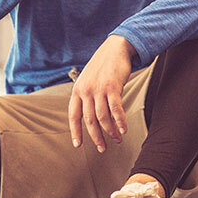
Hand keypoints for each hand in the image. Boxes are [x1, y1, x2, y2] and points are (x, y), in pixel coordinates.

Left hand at [68, 36, 134, 151]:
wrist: (115, 48)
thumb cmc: (103, 65)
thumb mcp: (88, 79)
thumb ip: (86, 95)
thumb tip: (89, 115)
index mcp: (77, 90)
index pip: (73, 115)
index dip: (75, 131)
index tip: (78, 145)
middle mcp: (86, 91)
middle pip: (89, 120)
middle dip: (96, 137)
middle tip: (102, 149)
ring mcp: (99, 89)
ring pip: (103, 117)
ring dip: (110, 131)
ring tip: (117, 139)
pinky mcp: (113, 87)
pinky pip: (116, 109)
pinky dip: (120, 121)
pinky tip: (124, 129)